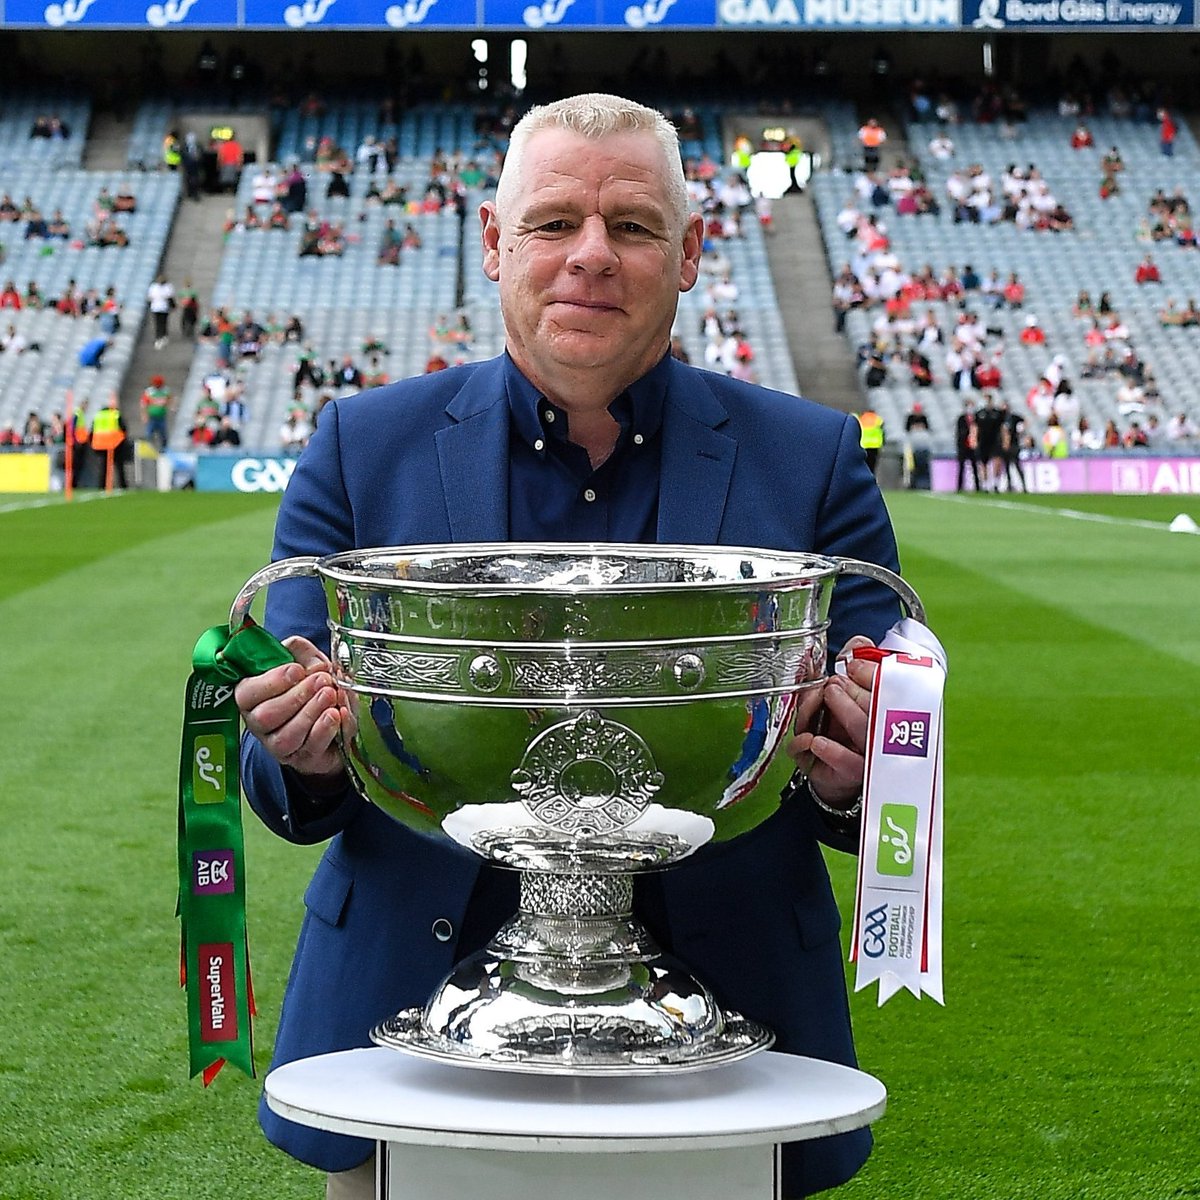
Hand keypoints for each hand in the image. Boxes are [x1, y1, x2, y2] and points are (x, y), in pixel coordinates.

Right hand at [234, 635, 352, 782]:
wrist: (334, 723)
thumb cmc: (314, 690)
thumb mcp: (308, 664)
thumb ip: (301, 652)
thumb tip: (300, 650)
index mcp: (253, 696)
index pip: (246, 692)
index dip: (271, 681)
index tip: (297, 670)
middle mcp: (259, 723)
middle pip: (266, 716)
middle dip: (296, 696)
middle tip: (322, 681)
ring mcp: (279, 745)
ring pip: (286, 736)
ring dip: (311, 713)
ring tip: (330, 695)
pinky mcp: (302, 759)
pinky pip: (310, 748)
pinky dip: (326, 729)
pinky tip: (338, 714)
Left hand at [786, 635, 878, 810]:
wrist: (835, 773)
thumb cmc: (846, 729)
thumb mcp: (848, 695)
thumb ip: (856, 666)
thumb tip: (860, 643)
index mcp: (892, 711)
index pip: (893, 690)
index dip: (874, 675)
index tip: (855, 665)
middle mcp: (887, 734)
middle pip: (880, 708)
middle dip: (857, 689)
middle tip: (836, 680)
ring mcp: (873, 756)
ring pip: (865, 732)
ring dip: (846, 710)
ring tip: (829, 694)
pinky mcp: (855, 774)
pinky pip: (846, 763)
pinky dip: (831, 751)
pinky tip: (816, 741)